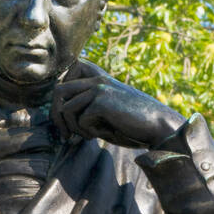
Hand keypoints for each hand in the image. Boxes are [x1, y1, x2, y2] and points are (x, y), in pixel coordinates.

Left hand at [51, 62, 185, 148]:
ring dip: (74, 129)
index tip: (66, 123)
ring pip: (66, 109)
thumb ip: (84, 109)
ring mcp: (99, 87)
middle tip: (66, 136)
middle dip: (56, 117)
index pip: (63, 81)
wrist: (157, 125)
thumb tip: (58, 117)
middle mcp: (96, 78)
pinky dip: (89, 133)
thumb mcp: (104, 113)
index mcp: (97, 77)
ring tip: (89, 136)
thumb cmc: (131, 124)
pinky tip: (104, 134)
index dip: (59, 103)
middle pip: (58, 92)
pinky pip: (81, 120)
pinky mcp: (102, 100)